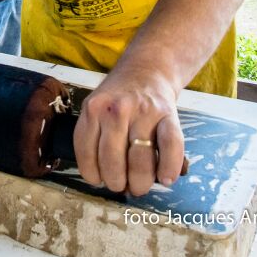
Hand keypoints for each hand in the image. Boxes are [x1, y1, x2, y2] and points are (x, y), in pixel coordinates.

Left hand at [73, 68, 183, 195]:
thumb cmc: (118, 97)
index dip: (92, 174)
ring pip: (139, 160)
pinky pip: (170, 147)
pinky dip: (169, 168)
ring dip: (140, 182)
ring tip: (139, 186)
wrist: (147, 70)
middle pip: (112, 160)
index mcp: (93, 109)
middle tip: (121, 186)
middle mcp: (116, 110)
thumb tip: (99, 177)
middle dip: (116, 182)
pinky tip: (165, 179)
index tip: (99, 181)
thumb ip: (93, 135)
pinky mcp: (169, 114)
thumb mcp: (95, 107)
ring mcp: (144, 112)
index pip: (86, 152)